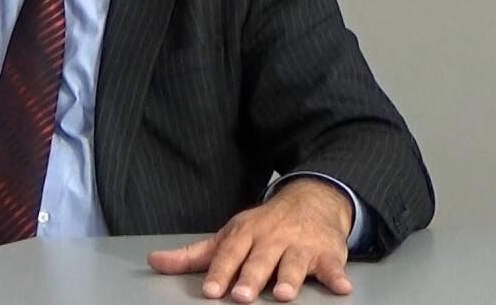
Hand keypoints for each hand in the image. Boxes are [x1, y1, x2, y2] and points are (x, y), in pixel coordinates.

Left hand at [147, 178, 353, 301]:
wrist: (310, 200)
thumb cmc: (263, 227)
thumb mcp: (227, 236)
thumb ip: (193, 254)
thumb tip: (154, 261)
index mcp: (245, 235)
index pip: (229, 255)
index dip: (219, 273)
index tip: (210, 291)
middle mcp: (271, 239)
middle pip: (260, 260)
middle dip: (251, 277)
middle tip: (241, 296)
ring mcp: (300, 246)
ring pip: (294, 263)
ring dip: (290, 278)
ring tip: (284, 295)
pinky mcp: (327, 253)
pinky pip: (333, 265)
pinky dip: (337, 276)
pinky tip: (341, 287)